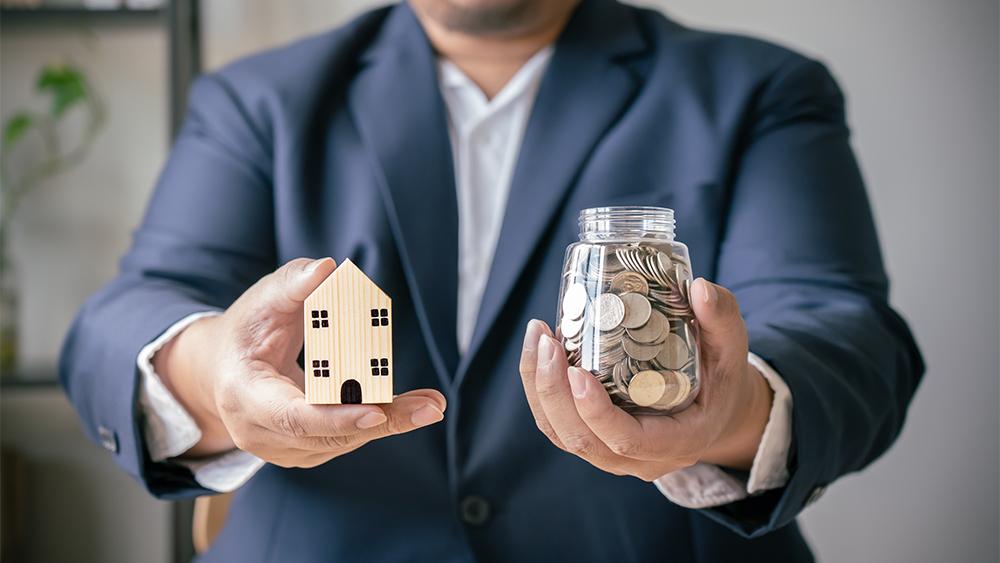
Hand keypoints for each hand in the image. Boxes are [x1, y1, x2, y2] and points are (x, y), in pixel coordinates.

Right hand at [154, 257, 445, 466]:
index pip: (292, 416)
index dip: (334, 418)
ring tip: (430, 405)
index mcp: (244, 394)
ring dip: (389, 423)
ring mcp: (279, 449)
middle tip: (430, 407)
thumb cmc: (248, 328)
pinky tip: (410, 408)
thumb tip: (328, 268)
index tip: (376, 413)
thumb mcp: (264, 299)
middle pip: (326, 436)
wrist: (223, 368)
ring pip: (341, 443)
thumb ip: (294, 283)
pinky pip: (344, 441)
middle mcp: (257, 432)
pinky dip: (377, 423)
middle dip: (382, 421)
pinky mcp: (302, 451)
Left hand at [518, 278, 771, 480]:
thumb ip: (722, 319)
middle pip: (581, 439)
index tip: (576, 371)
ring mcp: (612, 455)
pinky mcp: (593, 441)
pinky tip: (538, 349)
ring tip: (537, 336)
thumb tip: (701, 288)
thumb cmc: (722, 379)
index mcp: (677, 442)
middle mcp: (639, 459)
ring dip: (538, 386)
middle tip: (547, 341)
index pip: (625, 440)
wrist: (714, 411)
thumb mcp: (732, 349)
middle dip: (553, 391)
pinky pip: (555, 425)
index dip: (595, 412)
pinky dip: (539, 389)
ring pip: (560, 433)